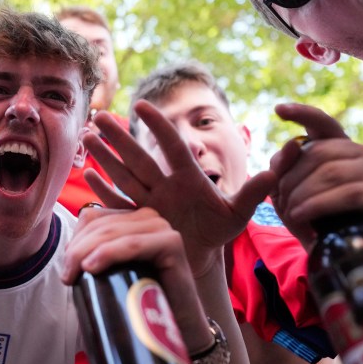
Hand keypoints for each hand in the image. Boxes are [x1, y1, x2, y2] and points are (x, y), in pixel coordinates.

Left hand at [63, 207, 203, 327]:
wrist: (182, 330)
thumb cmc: (145, 305)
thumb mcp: (114, 276)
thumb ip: (96, 258)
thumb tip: (66, 258)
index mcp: (133, 220)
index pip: (91, 217)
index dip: (73, 241)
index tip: (67, 272)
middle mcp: (148, 219)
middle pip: (99, 224)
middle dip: (75, 250)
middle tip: (67, 278)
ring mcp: (161, 228)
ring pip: (110, 232)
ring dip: (84, 253)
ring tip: (74, 277)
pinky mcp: (172, 243)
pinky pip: (132, 244)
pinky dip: (108, 253)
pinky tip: (91, 267)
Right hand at [83, 101, 274, 275]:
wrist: (200, 257)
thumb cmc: (218, 230)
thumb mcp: (238, 214)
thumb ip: (253, 193)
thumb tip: (273, 172)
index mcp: (187, 177)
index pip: (171, 146)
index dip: (158, 127)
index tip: (141, 106)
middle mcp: (164, 185)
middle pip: (139, 157)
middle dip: (119, 137)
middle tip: (100, 115)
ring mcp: (148, 202)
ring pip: (123, 175)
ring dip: (105, 156)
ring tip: (89, 136)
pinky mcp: (138, 222)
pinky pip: (118, 204)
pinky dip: (103, 191)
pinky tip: (89, 175)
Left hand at [268, 103, 362, 249]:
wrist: (338, 248)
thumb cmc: (313, 215)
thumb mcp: (289, 189)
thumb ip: (284, 166)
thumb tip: (290, 145)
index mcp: (338, 146)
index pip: (322, 122)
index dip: (302, 113)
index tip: (278, 110)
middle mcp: (360, 151)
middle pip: (317, 153)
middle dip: (290, 178)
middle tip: (279, 201)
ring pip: (329, 173)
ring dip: (301, 195)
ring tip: (290, 214)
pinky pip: (345, 194)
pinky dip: (317, 205)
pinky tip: (300, 216)